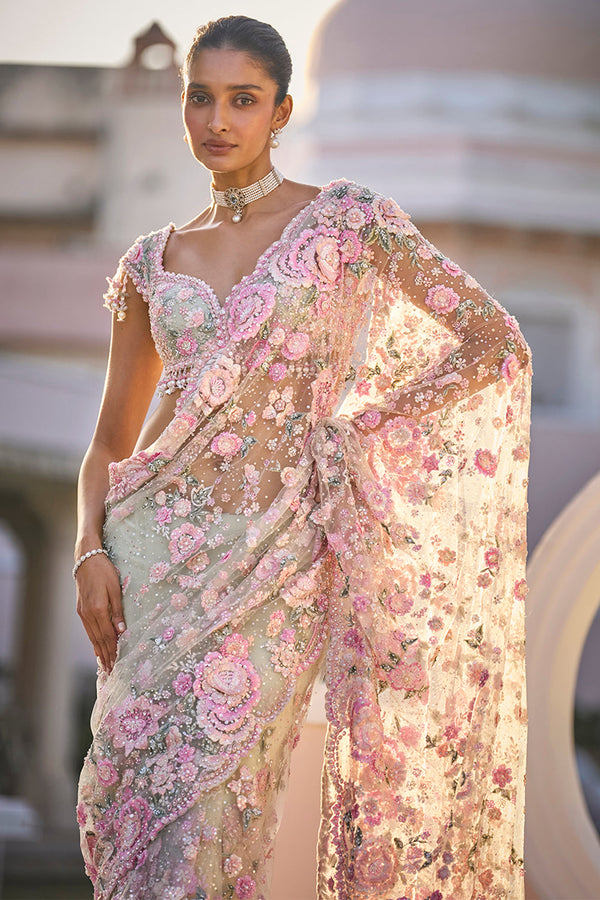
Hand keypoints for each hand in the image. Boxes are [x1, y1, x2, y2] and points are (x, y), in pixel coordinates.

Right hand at [75, 554, 125, 673]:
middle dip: (106, 656)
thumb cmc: (104, 571)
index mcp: (98, 609)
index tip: (117, 663)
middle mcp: (88, 614)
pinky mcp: (80, 610)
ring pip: (92, 637)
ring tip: (104, 664)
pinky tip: (96, 648)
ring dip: (99, 651)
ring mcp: (82, 613)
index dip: (113, 650)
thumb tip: (122, 631)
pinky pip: (88, 630)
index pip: (108, 635)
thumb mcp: (115, 589)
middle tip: (111, 671)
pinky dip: (93, 641)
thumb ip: (118, 611)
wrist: (86, 560)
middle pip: (99, 640)